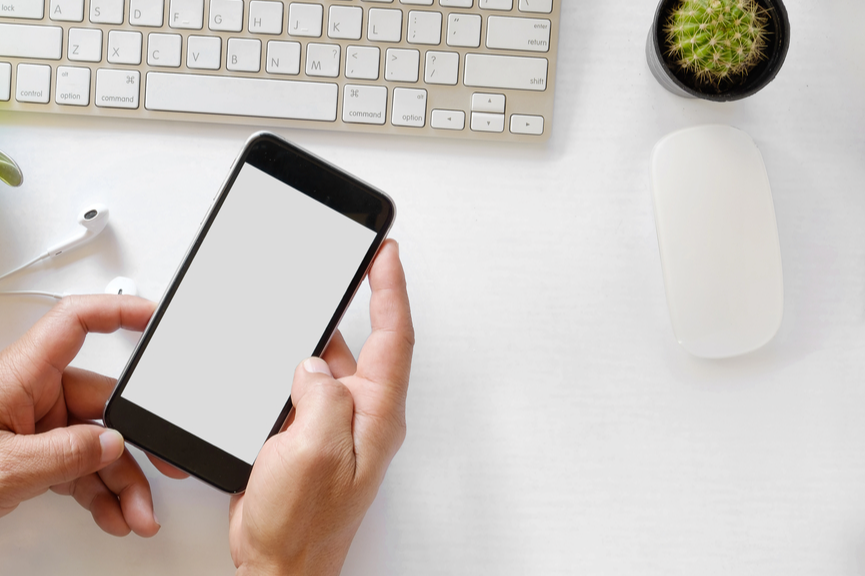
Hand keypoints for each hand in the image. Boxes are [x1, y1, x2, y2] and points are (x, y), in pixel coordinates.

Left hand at [0, 295, 178, 535]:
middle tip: (166, 462)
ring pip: (94, 445)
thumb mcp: (2, 469)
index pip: (75, 324)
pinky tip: (113, 513)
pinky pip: (77, 467)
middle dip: (135, 443)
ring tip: (136, 513)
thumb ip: (64, 455)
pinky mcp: (28, 457)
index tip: (155, 316)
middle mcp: (26, 395)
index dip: (118, 312)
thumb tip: (111, 444)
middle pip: (101, 403)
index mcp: (16, 376)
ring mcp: (28, 428)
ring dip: (121, 482)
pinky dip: (99, 493)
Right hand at [229, 240, 413, 575]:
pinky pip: (303, 385)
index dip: (391, 290)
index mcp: (376, 414)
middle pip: (364, 342)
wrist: (279, 563)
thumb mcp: (315, 452)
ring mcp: (334, 423)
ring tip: (296, 311)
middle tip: (345, 265)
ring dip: (312, 337)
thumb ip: (321, 397)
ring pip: (327, 362)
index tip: (385, 254)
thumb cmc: (304, 525)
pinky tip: (274, 358)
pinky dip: (288, 366)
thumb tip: (313, 364)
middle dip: (354, 302)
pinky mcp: (308, 432)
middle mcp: (361, 415)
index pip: (394, 336)